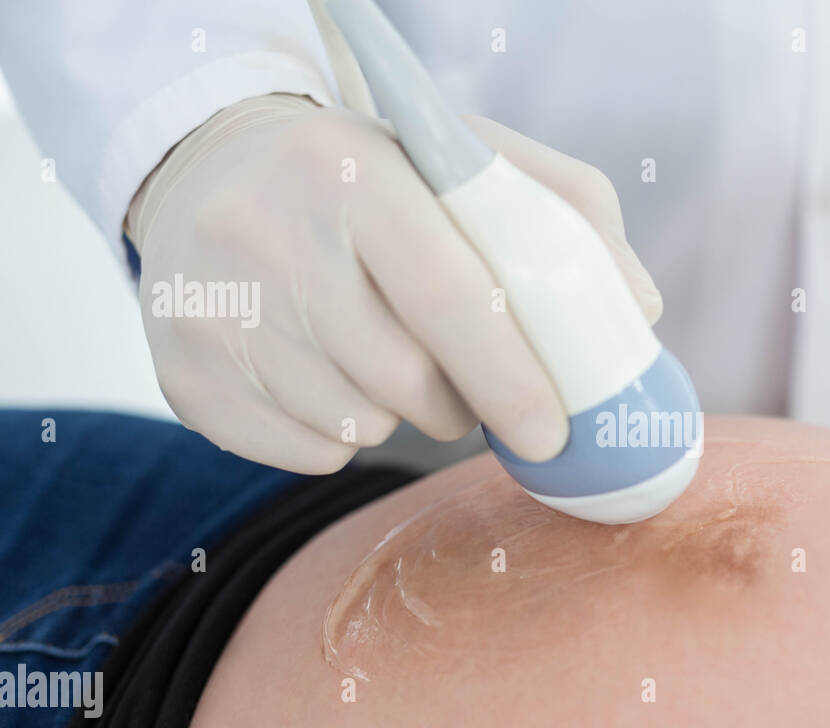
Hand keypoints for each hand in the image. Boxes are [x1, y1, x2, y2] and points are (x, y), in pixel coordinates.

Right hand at [128, 94, 660, 472]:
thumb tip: (639, 311)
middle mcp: (268, 236)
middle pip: (407, 381)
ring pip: (357, 424)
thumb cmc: (372, 178)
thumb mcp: (465, 165)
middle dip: (462, 404)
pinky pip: (307, 454)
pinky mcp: (184, 377)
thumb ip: (567, 219)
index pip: (451, 297)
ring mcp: (215, 311)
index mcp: (354, 174)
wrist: (212, 168)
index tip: (554, 433)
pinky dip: (342, 437)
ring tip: (388, 362)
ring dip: (402, 416)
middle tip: (469, 388)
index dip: (513, 378)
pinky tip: (329, 377)